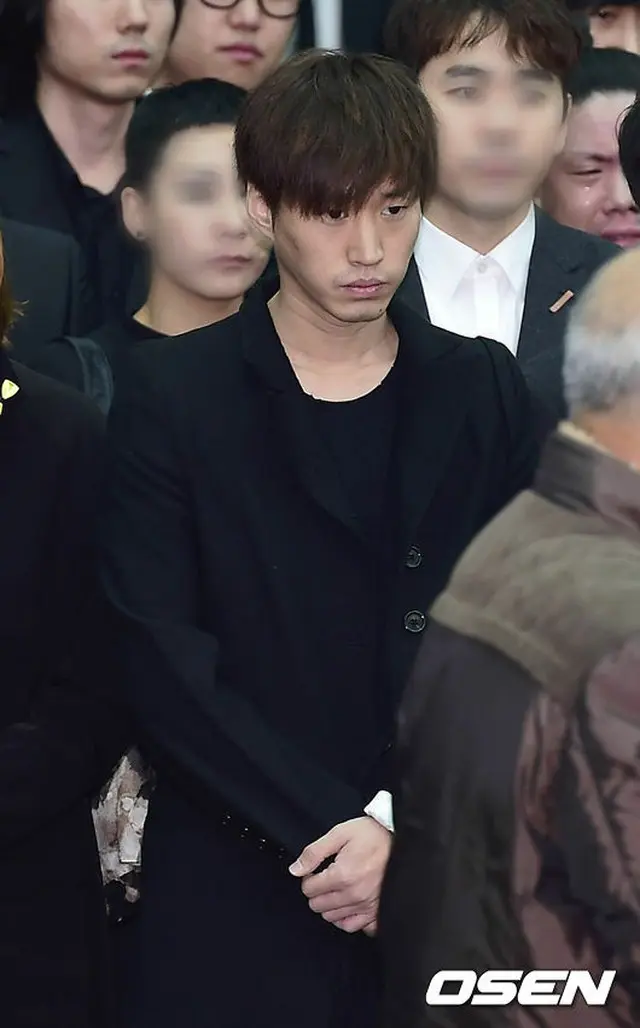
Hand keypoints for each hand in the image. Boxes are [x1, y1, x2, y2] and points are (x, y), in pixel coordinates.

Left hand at [289, 817, 391, 933]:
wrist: (401, 838)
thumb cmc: (371, 834)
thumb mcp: (339, 834)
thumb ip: (314, 852)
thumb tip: (295, 870)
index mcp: (342, 875)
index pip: (309, 890)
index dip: (308, 878)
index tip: (316, 871)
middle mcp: (354, 895)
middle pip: (319, 906)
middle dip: (317, 892)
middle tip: (326, 879)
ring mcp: (367, 906)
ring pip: (333, 918)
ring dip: (330, 905)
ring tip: (337, 889)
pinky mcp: (377, 911)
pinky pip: (354, 926)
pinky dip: (347, 919)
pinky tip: (348, 905)